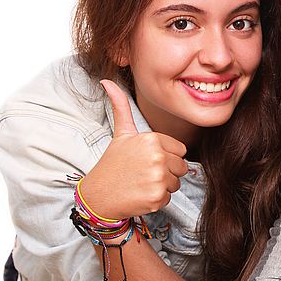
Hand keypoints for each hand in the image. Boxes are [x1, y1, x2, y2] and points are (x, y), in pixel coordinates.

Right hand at [78, 80, 188, 218]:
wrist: (98, 195)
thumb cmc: (112, 165)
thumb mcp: (121, 134)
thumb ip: (121, 107)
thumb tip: (107, 81)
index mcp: (152, 139)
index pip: (180, 150)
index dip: (167, 156)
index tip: (148, 160)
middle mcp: (157, 157)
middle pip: (182, 167)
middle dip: (166, 172)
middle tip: (144, 173)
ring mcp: (158, 178)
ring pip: (177, 182)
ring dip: (163, 186)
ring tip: (142, 183)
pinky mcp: (158, 196)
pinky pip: (170, 197)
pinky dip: (157, 199)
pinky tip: (141, 194)